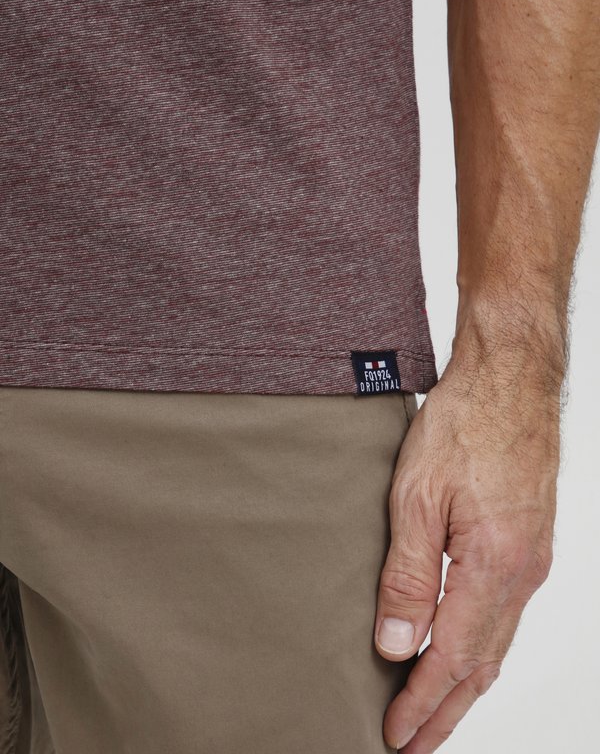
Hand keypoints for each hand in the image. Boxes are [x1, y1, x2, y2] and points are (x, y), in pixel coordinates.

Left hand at [373, 354, 559, 751]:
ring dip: (463, 683)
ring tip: (433, 712)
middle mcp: (523, 573)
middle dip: (446, 711)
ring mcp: (531, 558)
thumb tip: (399, 646)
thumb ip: (409, 577)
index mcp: (495, 566)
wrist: (509, 378)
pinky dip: (479, 645)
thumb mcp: (417, 498)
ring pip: (496, 642)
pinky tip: (461, 650)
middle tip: (413, 747)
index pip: (453, 658)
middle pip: (482, 664)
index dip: (421, 703)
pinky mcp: (528, 541)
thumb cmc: (465, 424)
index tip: (393, 735)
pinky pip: (504, 612)